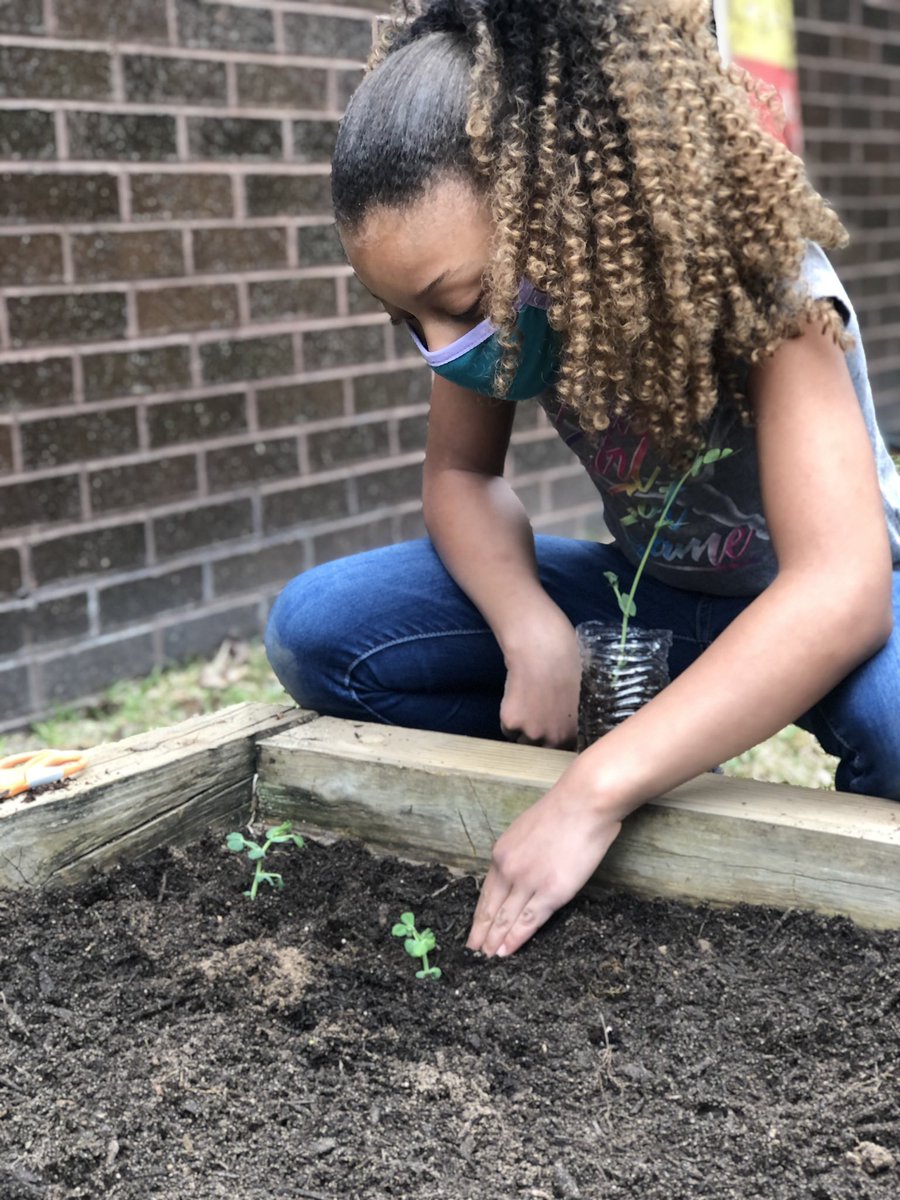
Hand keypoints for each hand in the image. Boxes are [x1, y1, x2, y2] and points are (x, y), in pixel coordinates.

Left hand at [466, 764, 622, 957]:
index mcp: (502, 852)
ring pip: (505, 918)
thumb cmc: (564, 811)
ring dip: (494, 940)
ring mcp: (528, 882)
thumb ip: (520, 851)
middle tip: (472, 951)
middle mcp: (508, 868)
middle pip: (490, 908)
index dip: (480, 913)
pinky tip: (506, 951)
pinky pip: (528, 921)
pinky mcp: (550, 892)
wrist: (583, 802)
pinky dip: (515, 939)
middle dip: (480, 932)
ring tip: (487, 958)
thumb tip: (520, 869)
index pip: (486, 891)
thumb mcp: (528, 829)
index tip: (474, 928)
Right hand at [499, 610, 580, 747]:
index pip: (568, 749)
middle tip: (540, 716)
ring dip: (524, 730)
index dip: (561, 738)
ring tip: (528, 706)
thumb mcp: (586, 692)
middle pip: (544, 749)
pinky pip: (508, 729)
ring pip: (524, 741)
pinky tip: (516, 698)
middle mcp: (556, 739)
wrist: (541, 649)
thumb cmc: (568, 661)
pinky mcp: (511, 723)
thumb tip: (581, 719)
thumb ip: (582, 714)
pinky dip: (509, 719)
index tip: (556, 727)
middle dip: (542, 737)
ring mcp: (532, 733)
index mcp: (578, 732)